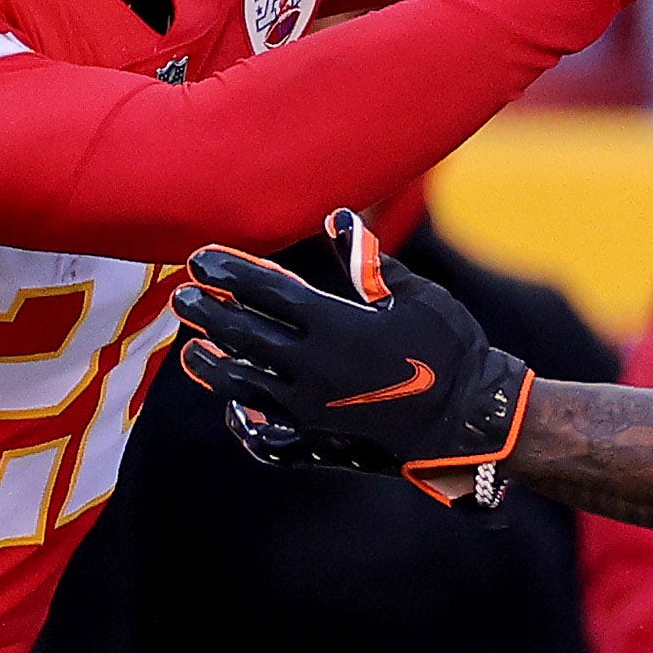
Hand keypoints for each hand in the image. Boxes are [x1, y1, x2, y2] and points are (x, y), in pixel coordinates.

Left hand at [174, 210, 534, 503]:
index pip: (263, 289)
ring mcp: (307, 405)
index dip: (227, 271)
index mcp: (333, 323)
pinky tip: (233, 404)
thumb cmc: (451, 350)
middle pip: (239, 333)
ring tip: (193, 349)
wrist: (470, 420)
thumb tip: (337, 217)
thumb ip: (369, 261)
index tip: (199, 258)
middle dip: (206, 312)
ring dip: (209, 363)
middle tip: (183, 297)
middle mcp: (310, 365)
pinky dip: (241, 415)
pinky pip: (263, 428)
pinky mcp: (315, 436)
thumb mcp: (416, 297)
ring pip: (239, 383)